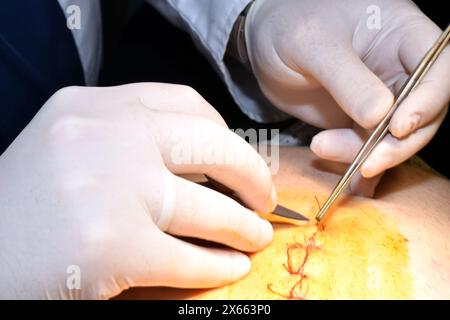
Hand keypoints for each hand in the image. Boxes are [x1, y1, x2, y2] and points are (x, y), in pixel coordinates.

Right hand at [0, 83, 274, 298]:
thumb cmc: (28, 205)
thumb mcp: (71, 147)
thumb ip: (129, 140)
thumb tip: (205, 158)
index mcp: (91, 107)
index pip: (183, 102)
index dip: (223, 130)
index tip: (236, 156)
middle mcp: (102, 136)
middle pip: (210, 145)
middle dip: (251, 174)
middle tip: (264, 197)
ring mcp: (109, 190)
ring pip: (208, 207)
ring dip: (244, 226)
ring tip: (256, 236)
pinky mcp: (112, 248)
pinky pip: (188, 257)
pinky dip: (218, 266)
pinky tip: (231, 268)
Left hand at [245, 0, 449, 195]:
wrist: (263, 42)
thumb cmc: (289, 24)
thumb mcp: (314, 45)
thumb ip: (347, 79)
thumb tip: (380, 116)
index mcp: (400, 34)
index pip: (439, 69)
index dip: (429, 101)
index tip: (397, 127)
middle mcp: (398, 68)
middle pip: (423, 112)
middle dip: (398, 143)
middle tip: (367, 162)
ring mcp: (378, 97)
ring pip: (394, 138)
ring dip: (369, 156)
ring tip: (323, 149)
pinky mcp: (356, 119)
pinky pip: (368, 147)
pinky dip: (360, 167)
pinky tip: (350, 184)